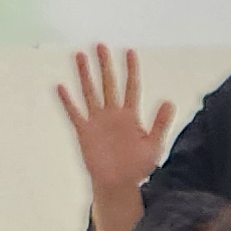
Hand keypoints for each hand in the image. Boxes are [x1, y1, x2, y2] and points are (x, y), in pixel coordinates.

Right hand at [59, 48, 175, 200]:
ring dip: (85, 75)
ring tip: (80, 55)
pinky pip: (74, 113)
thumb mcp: (153, 146)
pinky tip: (61, 87)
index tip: (129, 51)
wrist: (119, 185)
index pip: (131, 87)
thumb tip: (169, 102)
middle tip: (100, 45)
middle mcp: (113, 114)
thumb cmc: (138, 168)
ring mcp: (97, 121)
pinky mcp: (85, 132)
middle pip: (108, 83)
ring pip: (90, 92)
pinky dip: (68, 101)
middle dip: (105, 64)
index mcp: (130, 116)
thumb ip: (160, 124)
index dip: (131, 69)